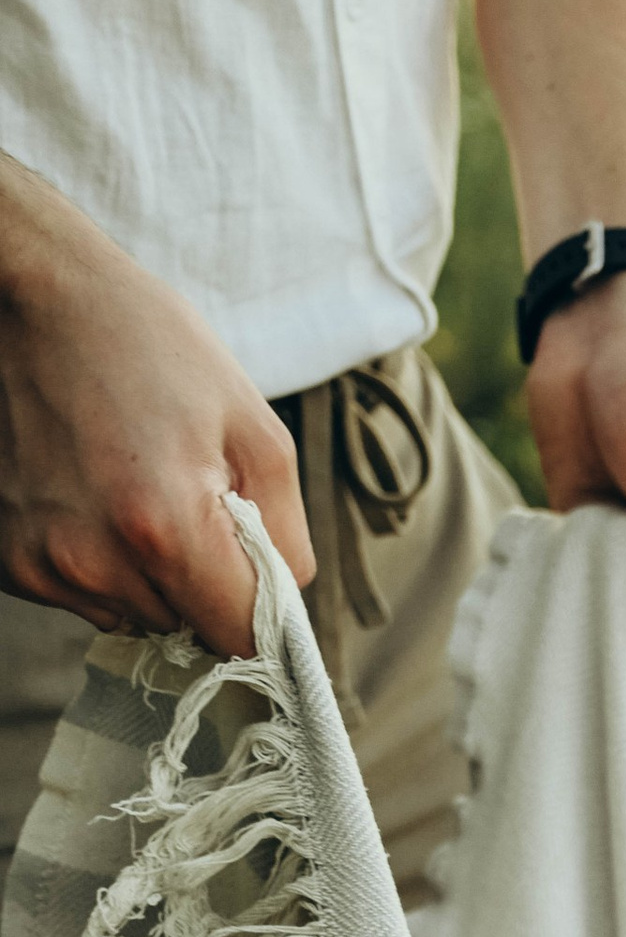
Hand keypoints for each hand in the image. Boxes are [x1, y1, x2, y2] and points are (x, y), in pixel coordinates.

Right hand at [0, 156, 312, 658]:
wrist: (37, 299)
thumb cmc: (151, 349)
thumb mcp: (255, 430)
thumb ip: (287, 536)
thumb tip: (286, 603)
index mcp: (165, 527)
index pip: (242, 638)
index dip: (262, 611)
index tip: (256, 570)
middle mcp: (94, 561)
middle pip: (188, 629)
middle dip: (203, 579)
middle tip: (186, 495)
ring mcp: (43, 565)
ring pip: (137, 615)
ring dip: (151, 573)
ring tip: (135, 487)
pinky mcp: (10, 562)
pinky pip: (87, 594)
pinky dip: (102, 560)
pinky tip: (94, 494)